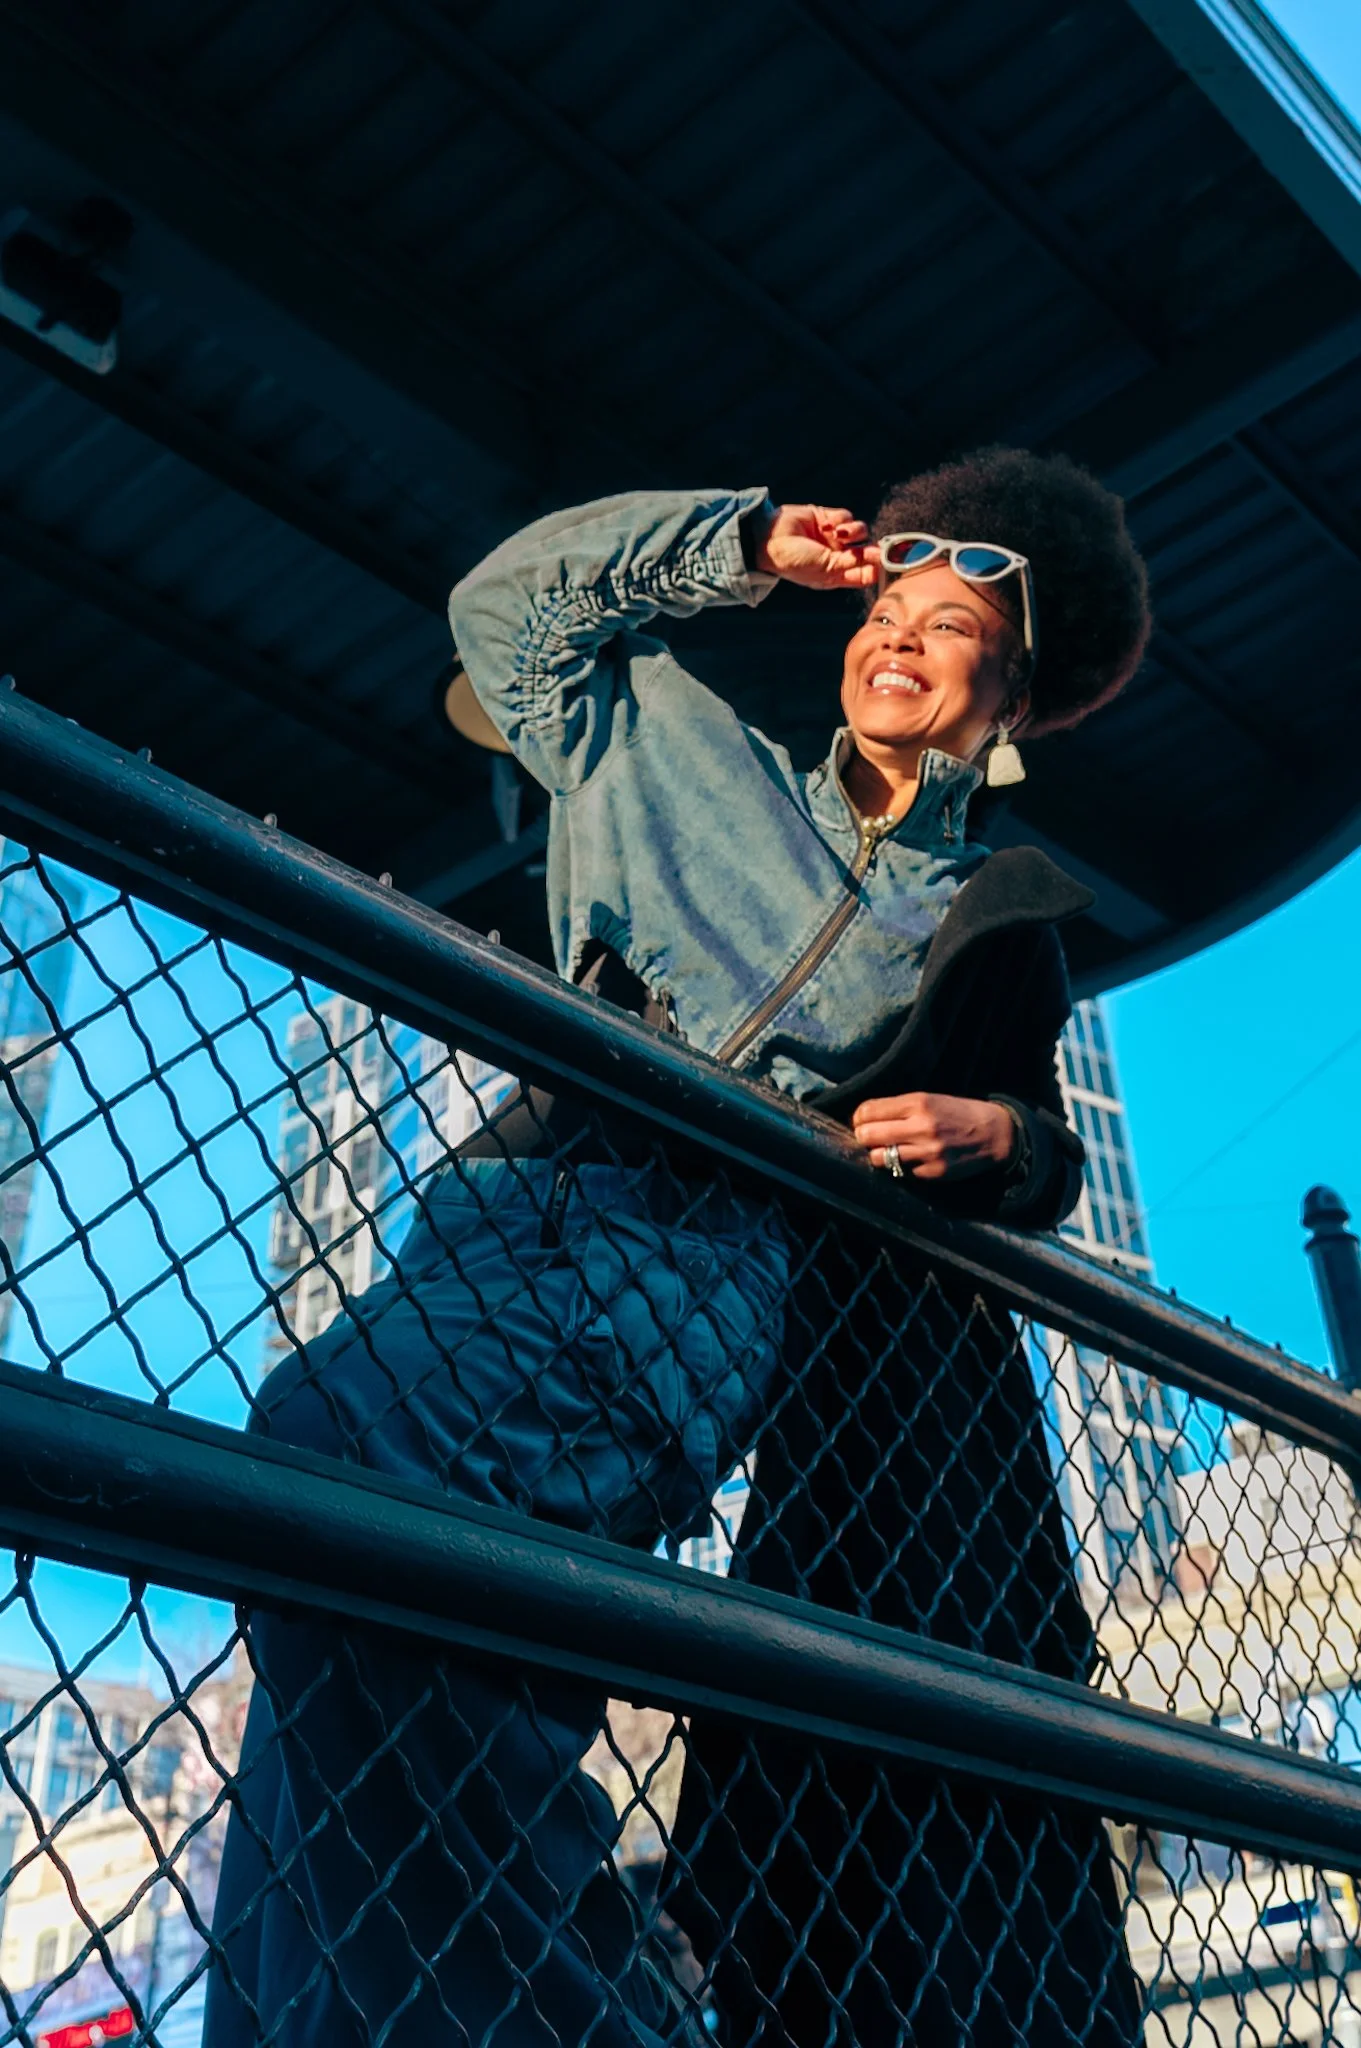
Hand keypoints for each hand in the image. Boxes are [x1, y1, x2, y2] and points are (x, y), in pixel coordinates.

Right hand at [751, 504, 878, 589]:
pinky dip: (841, 520)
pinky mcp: (828, 518)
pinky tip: (827, 525)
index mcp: (837, 576)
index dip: (878, 567)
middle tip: (873, 547)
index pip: (867, 573)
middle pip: (867, 551)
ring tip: (839, 534)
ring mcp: (834, 537)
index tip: (886, 561)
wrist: (768, 539)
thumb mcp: (825, 569)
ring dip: (854, 531)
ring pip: (860, 531)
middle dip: (871, 549)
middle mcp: (838, 557)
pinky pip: (847, 517)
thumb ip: (852, 564)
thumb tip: (879, 560)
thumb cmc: (794, 562)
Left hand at [851, 1092, 1018, 1181]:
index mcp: (918, 1103)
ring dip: (879, 1154)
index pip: (868, 1111)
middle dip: (864, 1136)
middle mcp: (921, 1127)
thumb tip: (864, 1118)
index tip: (862, 1120)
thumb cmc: (958, 1113)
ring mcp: (927, 1152)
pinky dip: (901, 1166)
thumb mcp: (930, 1099)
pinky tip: (912, 1159)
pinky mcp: (933, 1172)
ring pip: (879, 1158)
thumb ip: (899, 1108)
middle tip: (870, 1136)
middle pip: (866, 1135)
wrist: (994, 1133)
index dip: (860, 1117)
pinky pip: (901, 1172)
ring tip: (889, 1149)